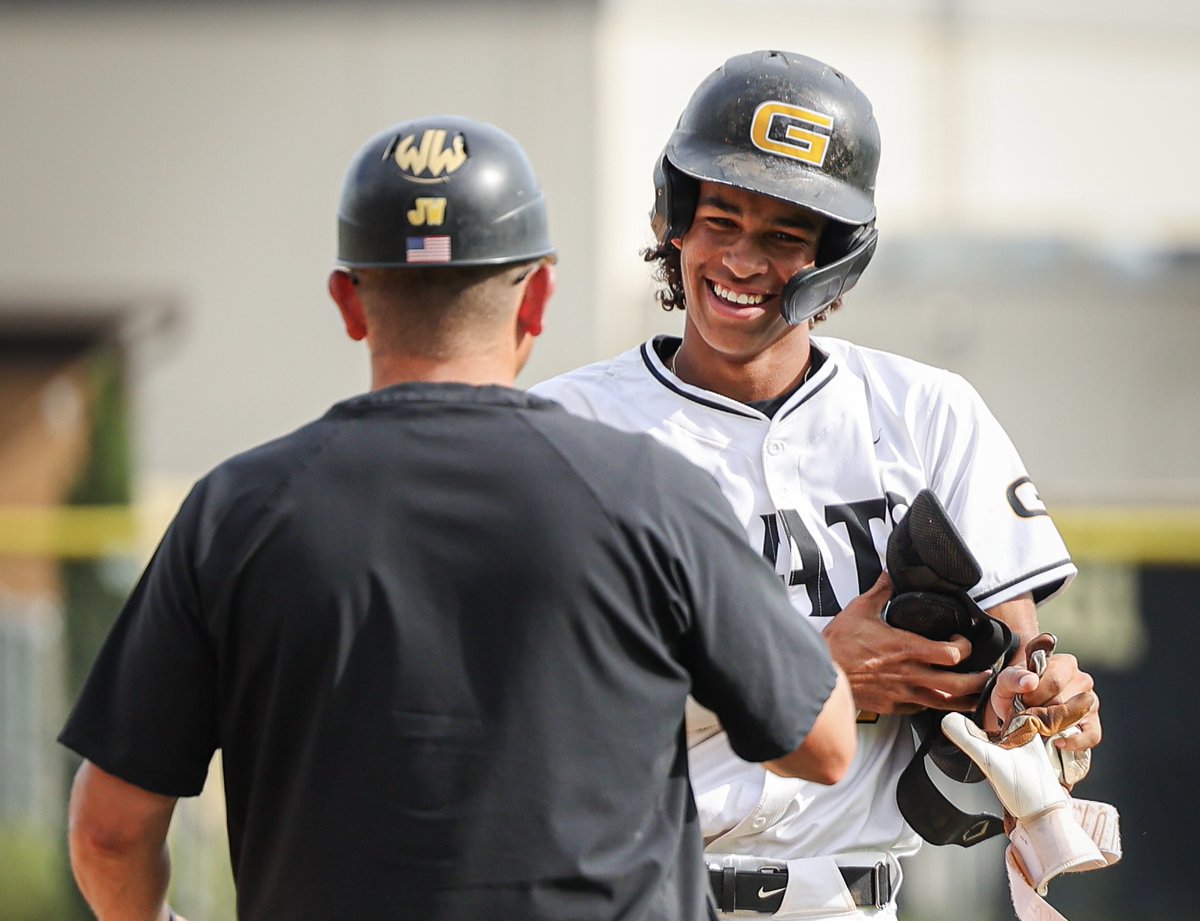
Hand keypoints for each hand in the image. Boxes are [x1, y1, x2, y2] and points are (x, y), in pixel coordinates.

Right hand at [822, 573, 990, 714]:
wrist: (821, 673)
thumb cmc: (839, 644)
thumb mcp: (860, 610)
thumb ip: (881, 591)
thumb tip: (890, 575)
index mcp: (907, 648)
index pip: (953, 653)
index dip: (965, 647)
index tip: (962, 641)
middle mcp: (911, 674)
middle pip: (959, 684)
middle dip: (978, 680)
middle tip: (984, 673)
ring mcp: (902, 694)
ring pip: (944, 703)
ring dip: (963, 698)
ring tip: (973, 693)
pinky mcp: (892, 706)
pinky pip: (920, 709)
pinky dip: (932, 704)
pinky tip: (934, 697)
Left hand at [987, 654, 1100, 752]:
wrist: (1019, 705)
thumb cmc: (1017, 689)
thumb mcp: (1007, 681)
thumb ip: (1014, 678)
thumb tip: (1031, 681)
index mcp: (1063, 663)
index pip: (1054, 682)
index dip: (1035, 696)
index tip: (1022, 701)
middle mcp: (1082, 680)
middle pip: (1062, 701)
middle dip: (1040, 712)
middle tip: (1027, 715)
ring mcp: (1090, 702)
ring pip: (1074, 717)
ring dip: (1052, 726)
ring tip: (1038, 724)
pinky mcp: (1093, 723)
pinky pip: (1092, 736)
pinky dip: (1075, 742)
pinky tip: (1057, 742)